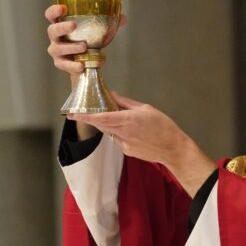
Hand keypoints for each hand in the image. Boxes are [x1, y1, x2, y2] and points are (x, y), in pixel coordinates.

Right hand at [45, 5, 127, 77]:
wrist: (86, 63)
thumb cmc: (88, 41)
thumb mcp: (97, 32)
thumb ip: (109, 24)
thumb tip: (123, 18)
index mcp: (62, 25)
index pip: (51, 15)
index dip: (54, 11)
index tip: (63, 8)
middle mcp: (56, 37)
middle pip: (52, 30)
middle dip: (62, 27)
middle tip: (74, 25)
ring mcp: (57, 51)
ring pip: (58, 48)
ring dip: (70, 47)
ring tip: (84, 47)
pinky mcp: (60, 64)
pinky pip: (65, 65)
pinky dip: (73, 66)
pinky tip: (82, 66)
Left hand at [73, 93, 215, 195]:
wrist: (173, 148)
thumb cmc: (163, 126)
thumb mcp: (145, 108)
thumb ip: (125, 103)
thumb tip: (112, 94)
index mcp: (128, 121)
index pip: (101, 118)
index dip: (86, 116)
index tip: (73, 113)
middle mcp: (123, 134)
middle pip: (101, 125)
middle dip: (91, 118)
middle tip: (81, 111)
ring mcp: (124, 144)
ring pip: (109, 132)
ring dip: (107, 124)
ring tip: (114, 117)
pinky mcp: (127, 151)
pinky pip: (117, 139)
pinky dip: (118, 132)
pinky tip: (131, 131)